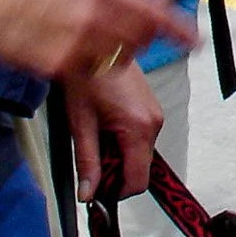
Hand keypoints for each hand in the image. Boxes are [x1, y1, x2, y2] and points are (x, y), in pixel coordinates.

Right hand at [0, 0, 191, 91]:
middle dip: (137, 42)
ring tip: (83, 40)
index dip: (178, 29)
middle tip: (121, 38)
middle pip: (139, 41)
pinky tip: (60, 48)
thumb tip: (130, 0)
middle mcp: (96, 13)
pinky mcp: (57, 65)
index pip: (154, 11)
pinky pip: (84, 73)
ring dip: (109, 56)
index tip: (194, 41)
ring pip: (114, 61)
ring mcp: (77, 41)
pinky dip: (81, 66)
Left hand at [64, 57, 162, 201]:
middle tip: (91, 154)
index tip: (97, 187)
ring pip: (139, 154)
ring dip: (118, 154)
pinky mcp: (152, 110)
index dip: (116, 191)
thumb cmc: (88, 76)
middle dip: (115, 171)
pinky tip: (106, 124)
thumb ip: (87, 162)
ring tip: (97, 132)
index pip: (137, 181)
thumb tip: (88, 192)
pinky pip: (141, 138)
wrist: (98, 44)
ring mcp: (155, 115)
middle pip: (139, 169)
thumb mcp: (80, 123)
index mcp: (138, 127)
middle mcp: (154, 122)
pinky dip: (124, 141)